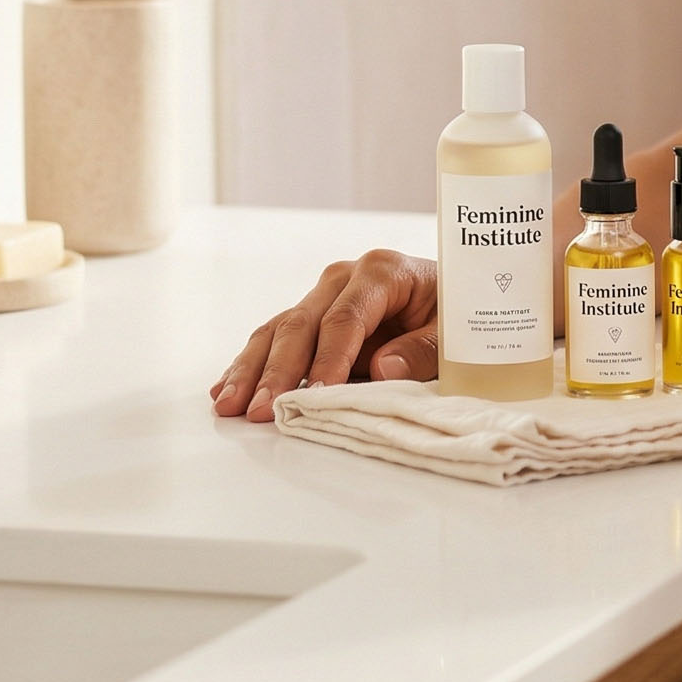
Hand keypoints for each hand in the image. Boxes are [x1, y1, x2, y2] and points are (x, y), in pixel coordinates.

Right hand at [209, 249, 439, 422]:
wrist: (455, 297)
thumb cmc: (456, 313)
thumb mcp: (455, 332)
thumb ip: (422, 349)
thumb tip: (382, 369)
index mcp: (382, 271)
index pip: (345, 318)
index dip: (328, 359)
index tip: (316, 396)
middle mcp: (345, 277)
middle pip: (302, 324)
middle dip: (278, 369)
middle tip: (261, 410)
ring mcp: (323, 294)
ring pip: (278, 330)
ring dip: (252, 369)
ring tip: (230, 406)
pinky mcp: (312, 315)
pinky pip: (274, 338)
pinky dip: (250, 364)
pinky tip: (226, 389)